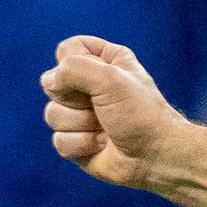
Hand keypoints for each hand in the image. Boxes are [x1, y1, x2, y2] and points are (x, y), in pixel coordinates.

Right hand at [41, 35, 184, 189]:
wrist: (157, 156)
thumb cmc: (141, 114)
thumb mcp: (110, 78)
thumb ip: (73, 68)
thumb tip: (49, 82)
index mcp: (103, 62)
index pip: (66, 50)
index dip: (74, 65)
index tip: (100, 78)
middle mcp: (89, 86)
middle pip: (52, 83)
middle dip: (76, 100)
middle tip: (103, 107)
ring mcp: (80, 115)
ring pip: (52, 114)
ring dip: (80, 125)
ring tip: (105, 129)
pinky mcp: (76, 141)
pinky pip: (58, 140)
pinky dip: (81, 145)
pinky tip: (101, 146)